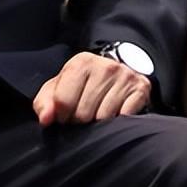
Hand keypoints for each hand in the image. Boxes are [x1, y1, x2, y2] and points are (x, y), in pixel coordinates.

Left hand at [33, 52, 150, 126]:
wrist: (115, 73)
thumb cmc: (82, 84)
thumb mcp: (59, 87)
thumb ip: (45, 103)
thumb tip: (46, 119)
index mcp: (81, 62)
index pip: (63, 101)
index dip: (61, 116)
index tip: (64, 116)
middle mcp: (105, 66)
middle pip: (83, 113)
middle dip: (79, 121)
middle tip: (82, 116)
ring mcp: (125, 77)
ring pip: (104, 118)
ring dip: (98, 124)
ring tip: (97, 114)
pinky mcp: (141, 89)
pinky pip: (124, 118)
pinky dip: (117, 122)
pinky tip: (114, 113)